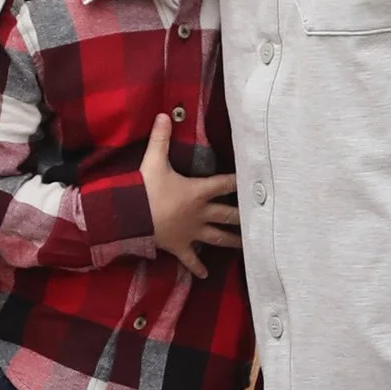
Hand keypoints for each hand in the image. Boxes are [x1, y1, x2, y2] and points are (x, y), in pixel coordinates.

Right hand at [142, 113, 241, 278]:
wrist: (129, 219)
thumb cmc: (144, 189)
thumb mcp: (153, 161)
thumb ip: (161, 138)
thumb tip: (165, 114)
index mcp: (198, 192)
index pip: (225, 184)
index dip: (241, 181)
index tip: (256, 180)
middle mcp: (200, 214)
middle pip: (228, 215)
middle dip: (244, 216)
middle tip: (261, 218)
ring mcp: (192, 233)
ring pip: (218, 239)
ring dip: (233, 242)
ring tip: (247, 246)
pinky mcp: (179, 247)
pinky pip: (191, 260)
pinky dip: (198, 267)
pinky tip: (204, 275)